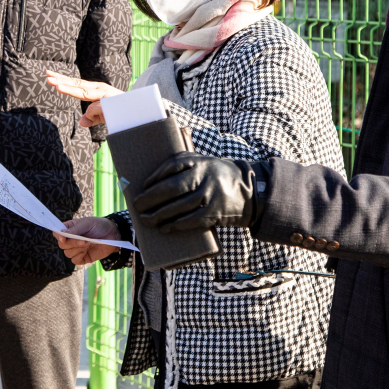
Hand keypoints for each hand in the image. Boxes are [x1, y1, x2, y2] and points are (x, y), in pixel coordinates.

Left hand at [45, 71, 122, 126]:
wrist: (140, 111)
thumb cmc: (122, 112)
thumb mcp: (104, 116)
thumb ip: (92, 118)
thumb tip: (81, 121)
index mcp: (96, 90)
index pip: (76, 83)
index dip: (62, 80)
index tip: (49, 76)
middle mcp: (99, 88)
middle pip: (76, 83)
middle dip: (61, 80)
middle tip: (47, 76)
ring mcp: (105, 93)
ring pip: (83, 91)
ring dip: (70, 89)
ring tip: (57, 87)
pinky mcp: (110, 100)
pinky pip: (96, 108)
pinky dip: (94, 113)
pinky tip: (95, 117)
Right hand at [53, 217, 120, 264]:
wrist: (113, 235)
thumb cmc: (99, 226)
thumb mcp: (87, 224)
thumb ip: (74, 229)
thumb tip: (61, 233)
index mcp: (70, 229)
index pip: (57, 233)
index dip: (58, 236)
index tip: (63, 238)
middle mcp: (71, 239)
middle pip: (62, 245)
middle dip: (72, 243)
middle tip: (84, 240)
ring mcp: (76, 249)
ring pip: (67, 253)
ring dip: (78, 249)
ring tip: (88, 243)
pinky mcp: (82, 257)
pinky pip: (75, 260)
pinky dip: (80, 256)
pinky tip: (87, 250)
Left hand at [133, 153, 261, 231]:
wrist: (250, 192)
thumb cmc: (218, 177)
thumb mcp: (205, 163)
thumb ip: (184, 164)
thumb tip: (153, 179)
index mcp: (199, 161)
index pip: (172, 165)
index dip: (155, 177)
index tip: (143, 186)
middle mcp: (205, 176)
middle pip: (172, 187)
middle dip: (151, 198)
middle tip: (138, 205)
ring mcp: (210, 194)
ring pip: (179, 206)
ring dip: (160, 215)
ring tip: (147, 219)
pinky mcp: (215, 212)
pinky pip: (191, 220)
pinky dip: (176, 225)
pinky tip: (164, 228)